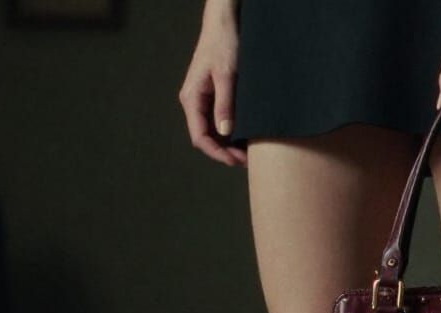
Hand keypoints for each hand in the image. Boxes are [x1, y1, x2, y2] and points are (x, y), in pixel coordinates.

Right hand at [178, 0, 246, 166]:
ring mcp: (204, 100)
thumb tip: (225, 133)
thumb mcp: (226, 75)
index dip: (216, 153)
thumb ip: (225, 104)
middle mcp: (194, 102)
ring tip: (247, 153)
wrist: (224, 23)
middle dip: (224, 152)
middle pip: (206, 138)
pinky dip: (231, 132)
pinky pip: (219, 121)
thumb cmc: (223, 44)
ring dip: (228, 144)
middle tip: (245, 161)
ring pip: (213, 132)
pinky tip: (244, 137)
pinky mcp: (214, 96)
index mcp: (192, 98)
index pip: (199, 137)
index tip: (234, 161)